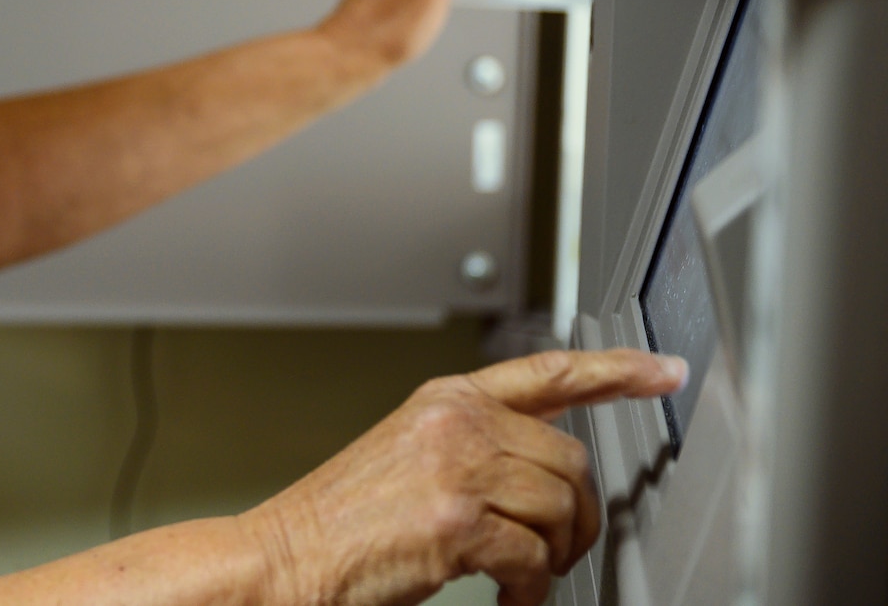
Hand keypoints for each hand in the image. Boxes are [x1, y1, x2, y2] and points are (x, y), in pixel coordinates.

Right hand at [249, 349, 686, 605]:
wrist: (290, 554)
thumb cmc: (344, 519)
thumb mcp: (411, 454)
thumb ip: (476, 444)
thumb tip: (549, 472)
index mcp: (446, 399)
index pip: (550, 372)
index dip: (616, 369)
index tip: (663, 371)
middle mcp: (455, 421)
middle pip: (571, 461)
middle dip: (577, 520)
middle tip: (553, 552)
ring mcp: (456, 467)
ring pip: (561, 510)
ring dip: (552, 559)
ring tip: (519, 578)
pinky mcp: (457, 521)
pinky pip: (534, 560)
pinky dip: (529, 592)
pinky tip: (505, 597)